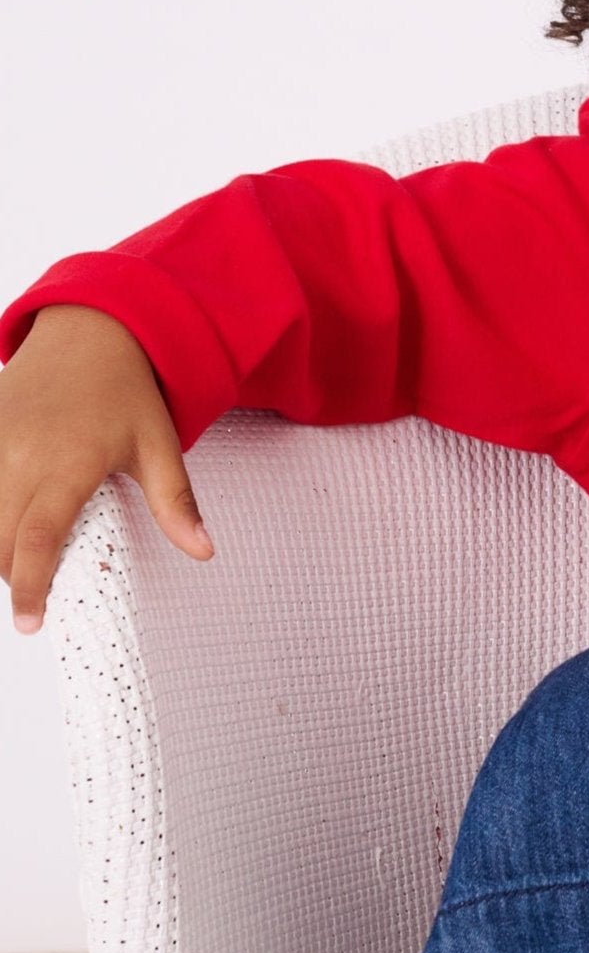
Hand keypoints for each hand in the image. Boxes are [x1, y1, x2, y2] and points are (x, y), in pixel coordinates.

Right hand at [0, 303, 213, 633]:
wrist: (90, 330)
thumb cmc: (126, 390)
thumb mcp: (160, 446)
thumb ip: (175, 503)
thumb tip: (204, 551)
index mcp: (67, 464)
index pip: (38, 539)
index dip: (30, 586)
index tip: (30, 621)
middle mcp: (20, 455)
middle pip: (0, 538)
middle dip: (14, 574)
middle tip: (38, 591)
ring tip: (23, 559)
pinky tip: (9, 521)